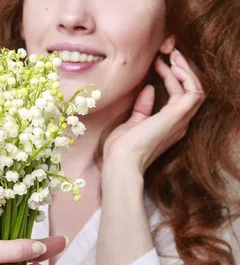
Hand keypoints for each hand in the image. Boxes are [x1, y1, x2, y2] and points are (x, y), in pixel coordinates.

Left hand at [103, 49, 205, 173]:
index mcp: (168, 126)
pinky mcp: (177, 116)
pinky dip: (187, 77)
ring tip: (173, 55)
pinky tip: (174, 66)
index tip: (157, 62)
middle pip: (190, 92)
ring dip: (186, 70)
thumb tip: (150, 88)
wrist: (121, 161)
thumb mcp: (132, 122)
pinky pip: (193, 91)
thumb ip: (142, 107)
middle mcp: (178, 124)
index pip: (178, 97)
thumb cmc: (121, 149)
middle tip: (169, 52)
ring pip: (195, 90)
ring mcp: (180, 121)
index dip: (170, 77)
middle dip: (181, 70)